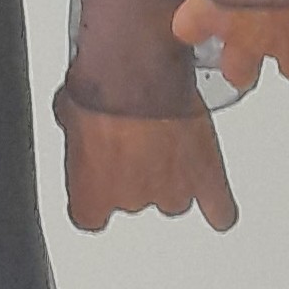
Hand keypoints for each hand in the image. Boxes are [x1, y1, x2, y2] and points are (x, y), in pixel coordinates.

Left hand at [59, 98, 239, 234]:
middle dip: (136, 173)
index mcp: (90, 196)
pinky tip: (217, 211)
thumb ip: (79, 134)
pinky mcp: (205, 178)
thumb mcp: (70, 112)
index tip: (100, 181)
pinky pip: (218, 208)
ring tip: (170, 143)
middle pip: (135, 201)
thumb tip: (84, 122)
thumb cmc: (100, 91)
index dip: (97, 197)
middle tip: (137, 141)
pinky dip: (218, 209)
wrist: (138, 72)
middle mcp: (130, 201)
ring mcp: (171, 191)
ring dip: (172, 177)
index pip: (91, 217)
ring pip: (174, 198)